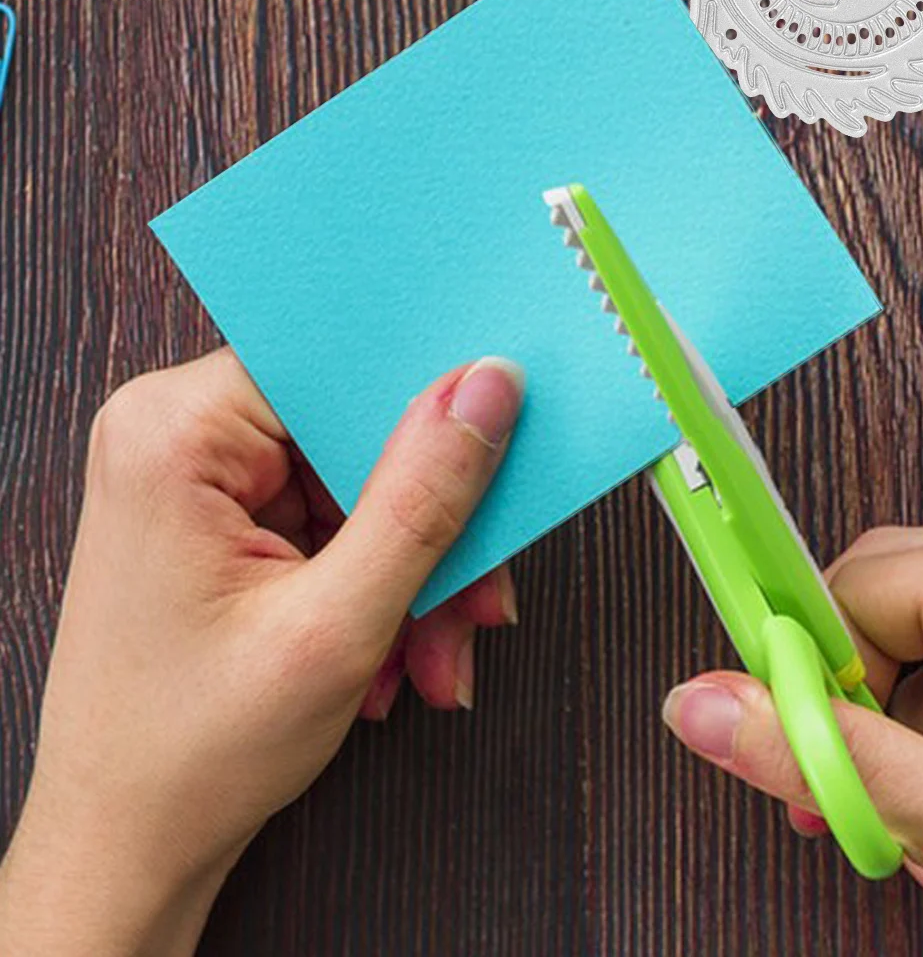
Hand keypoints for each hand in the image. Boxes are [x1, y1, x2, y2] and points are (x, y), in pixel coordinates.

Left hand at [0, 348, 524, 956]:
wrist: (122, 855)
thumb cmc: (189, 756)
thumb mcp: (336, 623)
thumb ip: (423, 497)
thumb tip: (489, 384)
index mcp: (174, 431)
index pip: (339, 366)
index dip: (429, 406)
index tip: (501, 452)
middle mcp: (174, 435)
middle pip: (356, 433)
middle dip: (429, 525)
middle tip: (476, 600)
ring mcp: (194, 479)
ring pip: (357, 483)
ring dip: (415, 571)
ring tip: (436, 654)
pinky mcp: (217, 520)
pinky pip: (334, 519)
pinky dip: (379, 585)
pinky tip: (399, 655)